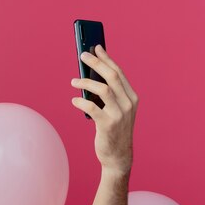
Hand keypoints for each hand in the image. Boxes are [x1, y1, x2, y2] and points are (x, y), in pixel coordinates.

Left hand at [70, 45, 137, 174]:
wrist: (118, 156)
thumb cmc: (113, 130)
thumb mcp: (115, 110)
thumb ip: (107, 95)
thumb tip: (89, 77)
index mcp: (131, 97)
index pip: (119, 72)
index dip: (106, 59)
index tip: (96, 47)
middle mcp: (128, 104)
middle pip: (112, 76)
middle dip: (96, 63)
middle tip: (82, 55)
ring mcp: (120, 114)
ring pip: (103, 89)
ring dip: (86, 82)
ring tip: (73, 81)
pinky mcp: (108, 125)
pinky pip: (92, 108)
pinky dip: (81, 102)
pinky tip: (74, 100)